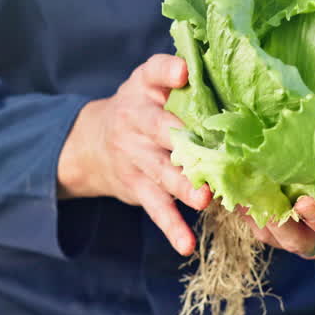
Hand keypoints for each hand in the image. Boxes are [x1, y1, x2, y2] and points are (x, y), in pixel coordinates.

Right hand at [57, 54, 211, 254]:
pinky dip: (171, 228)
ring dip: (183, 187)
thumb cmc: (140, 107)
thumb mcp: (150, 83)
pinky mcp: (138, 187)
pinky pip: (156, 208)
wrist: (91, 143)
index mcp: (144, 89)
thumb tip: (223, 70)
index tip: (183, 72)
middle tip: (212, 151)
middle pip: (161, 130)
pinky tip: (185, 244)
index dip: (167, 72)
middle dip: (185, 142)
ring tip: (203, 199)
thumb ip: (178, 75)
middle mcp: (136, 121)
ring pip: (161, 172)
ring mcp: (136, 157)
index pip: (153, 73)